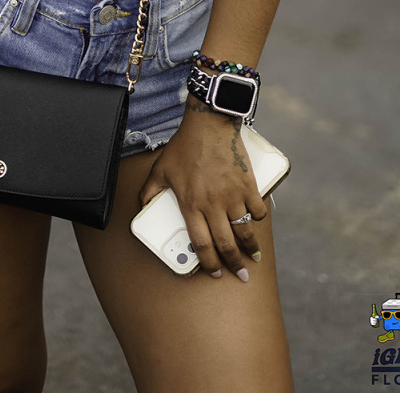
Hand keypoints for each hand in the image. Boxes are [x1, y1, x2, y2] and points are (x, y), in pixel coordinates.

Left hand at [139, 101, 266, 281]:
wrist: (208, 124)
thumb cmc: (183, 145)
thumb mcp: (161, 169)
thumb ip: (150, 191)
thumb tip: (141, 207)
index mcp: (191, 205)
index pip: (202, 244)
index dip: (209, 263)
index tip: (216, 272)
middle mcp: (213, 205)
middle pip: (226, 244)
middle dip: (235, 264)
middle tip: (241, 275)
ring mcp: (232, 196)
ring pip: (244, 231)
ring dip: (250, 248)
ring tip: (253, 257)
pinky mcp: (248, 185)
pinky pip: (257, 209)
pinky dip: (258, 218)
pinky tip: (256, 222)